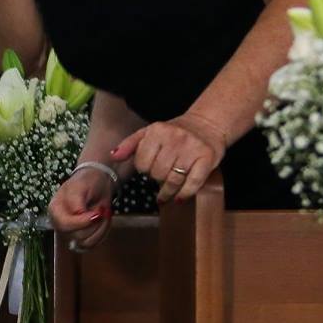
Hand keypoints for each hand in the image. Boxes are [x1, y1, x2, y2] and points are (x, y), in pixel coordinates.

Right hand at [49, 164, 115, 250]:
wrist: (97, 183)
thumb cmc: (87, 182)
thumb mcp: (80, 186)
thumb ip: (76, 202)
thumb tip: (79, 215)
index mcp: (55, 210)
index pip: (65, 225)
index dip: (82, 222)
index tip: (97, 213)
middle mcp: (60, 224)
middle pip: (77, 236)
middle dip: (95, 224)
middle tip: (103, 209)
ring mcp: (70, 233)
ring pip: (86, 243)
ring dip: (100, 228)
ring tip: (104, 214)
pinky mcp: (81, 238)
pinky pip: (92, 244)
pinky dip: (102, 233)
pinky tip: (104, 222)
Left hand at [111, 113, 225, 205]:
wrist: (208, 124)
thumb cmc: (176, 132)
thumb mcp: (150, 132)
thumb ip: (130, 144)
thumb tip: (114, 156)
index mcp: (158, 131)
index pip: (142, 162)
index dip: (144, 169)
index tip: (149, 168)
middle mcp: (176, 138)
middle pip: (157, 173)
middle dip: (156, 178)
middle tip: (161, 177)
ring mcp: (192, 149)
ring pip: (172, 180)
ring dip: (167, 192)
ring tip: (165, 194)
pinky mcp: (207, 159)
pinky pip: (192, 183)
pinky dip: (184, 194)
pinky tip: (179, 198)